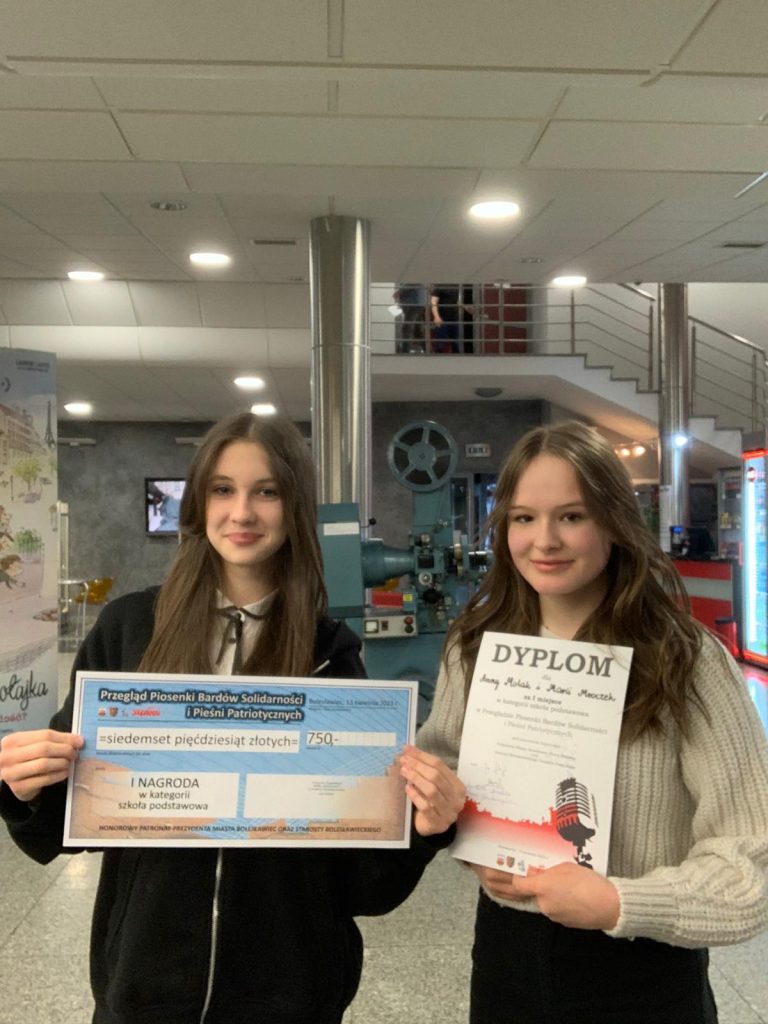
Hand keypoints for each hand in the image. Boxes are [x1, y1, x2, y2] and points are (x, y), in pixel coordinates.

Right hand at [0, 728, 83, 802]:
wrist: (14, 780)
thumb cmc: (26, 759)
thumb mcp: (33, 745)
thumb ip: (52, 740)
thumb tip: (78, 740)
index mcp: (12, 740)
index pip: (44, 735)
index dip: (65, 738)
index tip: (80, 741)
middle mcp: (8, 756)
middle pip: (44, 749)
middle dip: (64, 750)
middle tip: (74, 754)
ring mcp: (11, 773)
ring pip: (44, 764)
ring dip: (62, 763)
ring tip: (69, 763)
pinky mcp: (19, 787)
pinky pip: (44, 779)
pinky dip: (58, 775)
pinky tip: (65, 773)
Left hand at [399, 745, 465, 836]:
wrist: (433, 827)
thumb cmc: (433, 801)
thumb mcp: (434, 784)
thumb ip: (425, 769)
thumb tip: (408, 750)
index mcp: (458, 786)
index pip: (440, 765)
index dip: (422, 756)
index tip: (407, 749)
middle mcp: (456, 799)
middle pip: (436, 777)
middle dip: (418, 766)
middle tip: (403, 760)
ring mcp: (448, 812)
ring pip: (431, 791)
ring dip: (415, 778)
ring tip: (403, 771)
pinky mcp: (437, 823)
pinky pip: (425, 807)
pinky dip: (415, 796)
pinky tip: (407, 789)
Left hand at [477, 861, 619, 929]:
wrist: (609, 906)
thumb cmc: (589, 882)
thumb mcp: (566, 867)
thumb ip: (547, 870)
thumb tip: (534, 873)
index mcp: (542, 887)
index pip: (518, 885)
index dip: (518, 879)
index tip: (522, 873)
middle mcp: (544, 904)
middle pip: (534, 893)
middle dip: (542, 886)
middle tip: (557, 877)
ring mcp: (554, 915)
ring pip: (546, 902)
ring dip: (553, 895)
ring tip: (571, 887)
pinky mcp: (564, 923)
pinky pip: (557, 910)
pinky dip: (562, 904)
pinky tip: (576, 898)